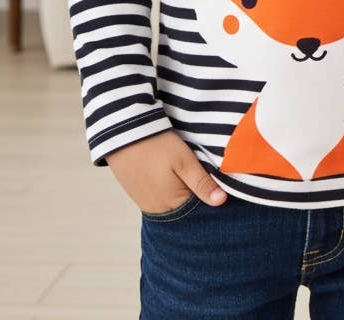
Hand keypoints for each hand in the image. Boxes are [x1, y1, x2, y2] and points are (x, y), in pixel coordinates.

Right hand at [106, 130, 226, 213]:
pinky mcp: (137, 191)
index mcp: (171, 204)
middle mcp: (157, 209)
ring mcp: (145, 201)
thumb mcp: (184, 162)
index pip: (198, 207)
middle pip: (185, 204)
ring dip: (181, 186)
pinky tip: (168, 169)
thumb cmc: (156, 146)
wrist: (123, 134)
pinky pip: (159, 193)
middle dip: (195, 190)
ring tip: (181, 166)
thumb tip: (220, 202)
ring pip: (172, 198)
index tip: (213, 175)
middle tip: (196, 166)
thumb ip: (202, 183)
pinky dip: (168, 184)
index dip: (208, 191)